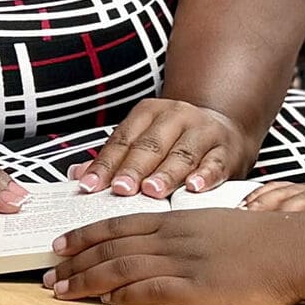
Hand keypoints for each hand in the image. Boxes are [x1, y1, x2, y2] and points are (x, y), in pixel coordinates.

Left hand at [42, 210, 301, 304]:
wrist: (296, 247)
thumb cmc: (263, 239)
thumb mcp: (216, 224)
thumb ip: (186, 233)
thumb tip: (161, 245)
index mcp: (176, 220)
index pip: (117, 225)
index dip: (84, 236)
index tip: (59, 246)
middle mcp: (173, 237)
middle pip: (110, 246)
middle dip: (74, 261)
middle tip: (47, 274)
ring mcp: (184, 262)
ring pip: (121, 267)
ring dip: (86, 280)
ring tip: (62, 292)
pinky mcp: (198, 288)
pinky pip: (151, 290)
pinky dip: (123, 295)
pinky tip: (105, 302)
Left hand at [69, 99, 251, 198]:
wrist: (223, 126)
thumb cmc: (174, 140)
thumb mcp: (144, 141)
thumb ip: (114, 158)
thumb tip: (77, 175)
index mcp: (148, 113)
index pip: (122, 140)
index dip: (104, 164)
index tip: (89, 186)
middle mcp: (175, 117)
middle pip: (150, 145)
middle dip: (134, 169)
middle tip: (120, 190)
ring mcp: (203, 131)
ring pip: (182, 153)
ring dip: (166, 174)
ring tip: (152, 191)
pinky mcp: (227, 149)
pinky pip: (215, 162)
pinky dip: (205, 175)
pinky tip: (194, 188)